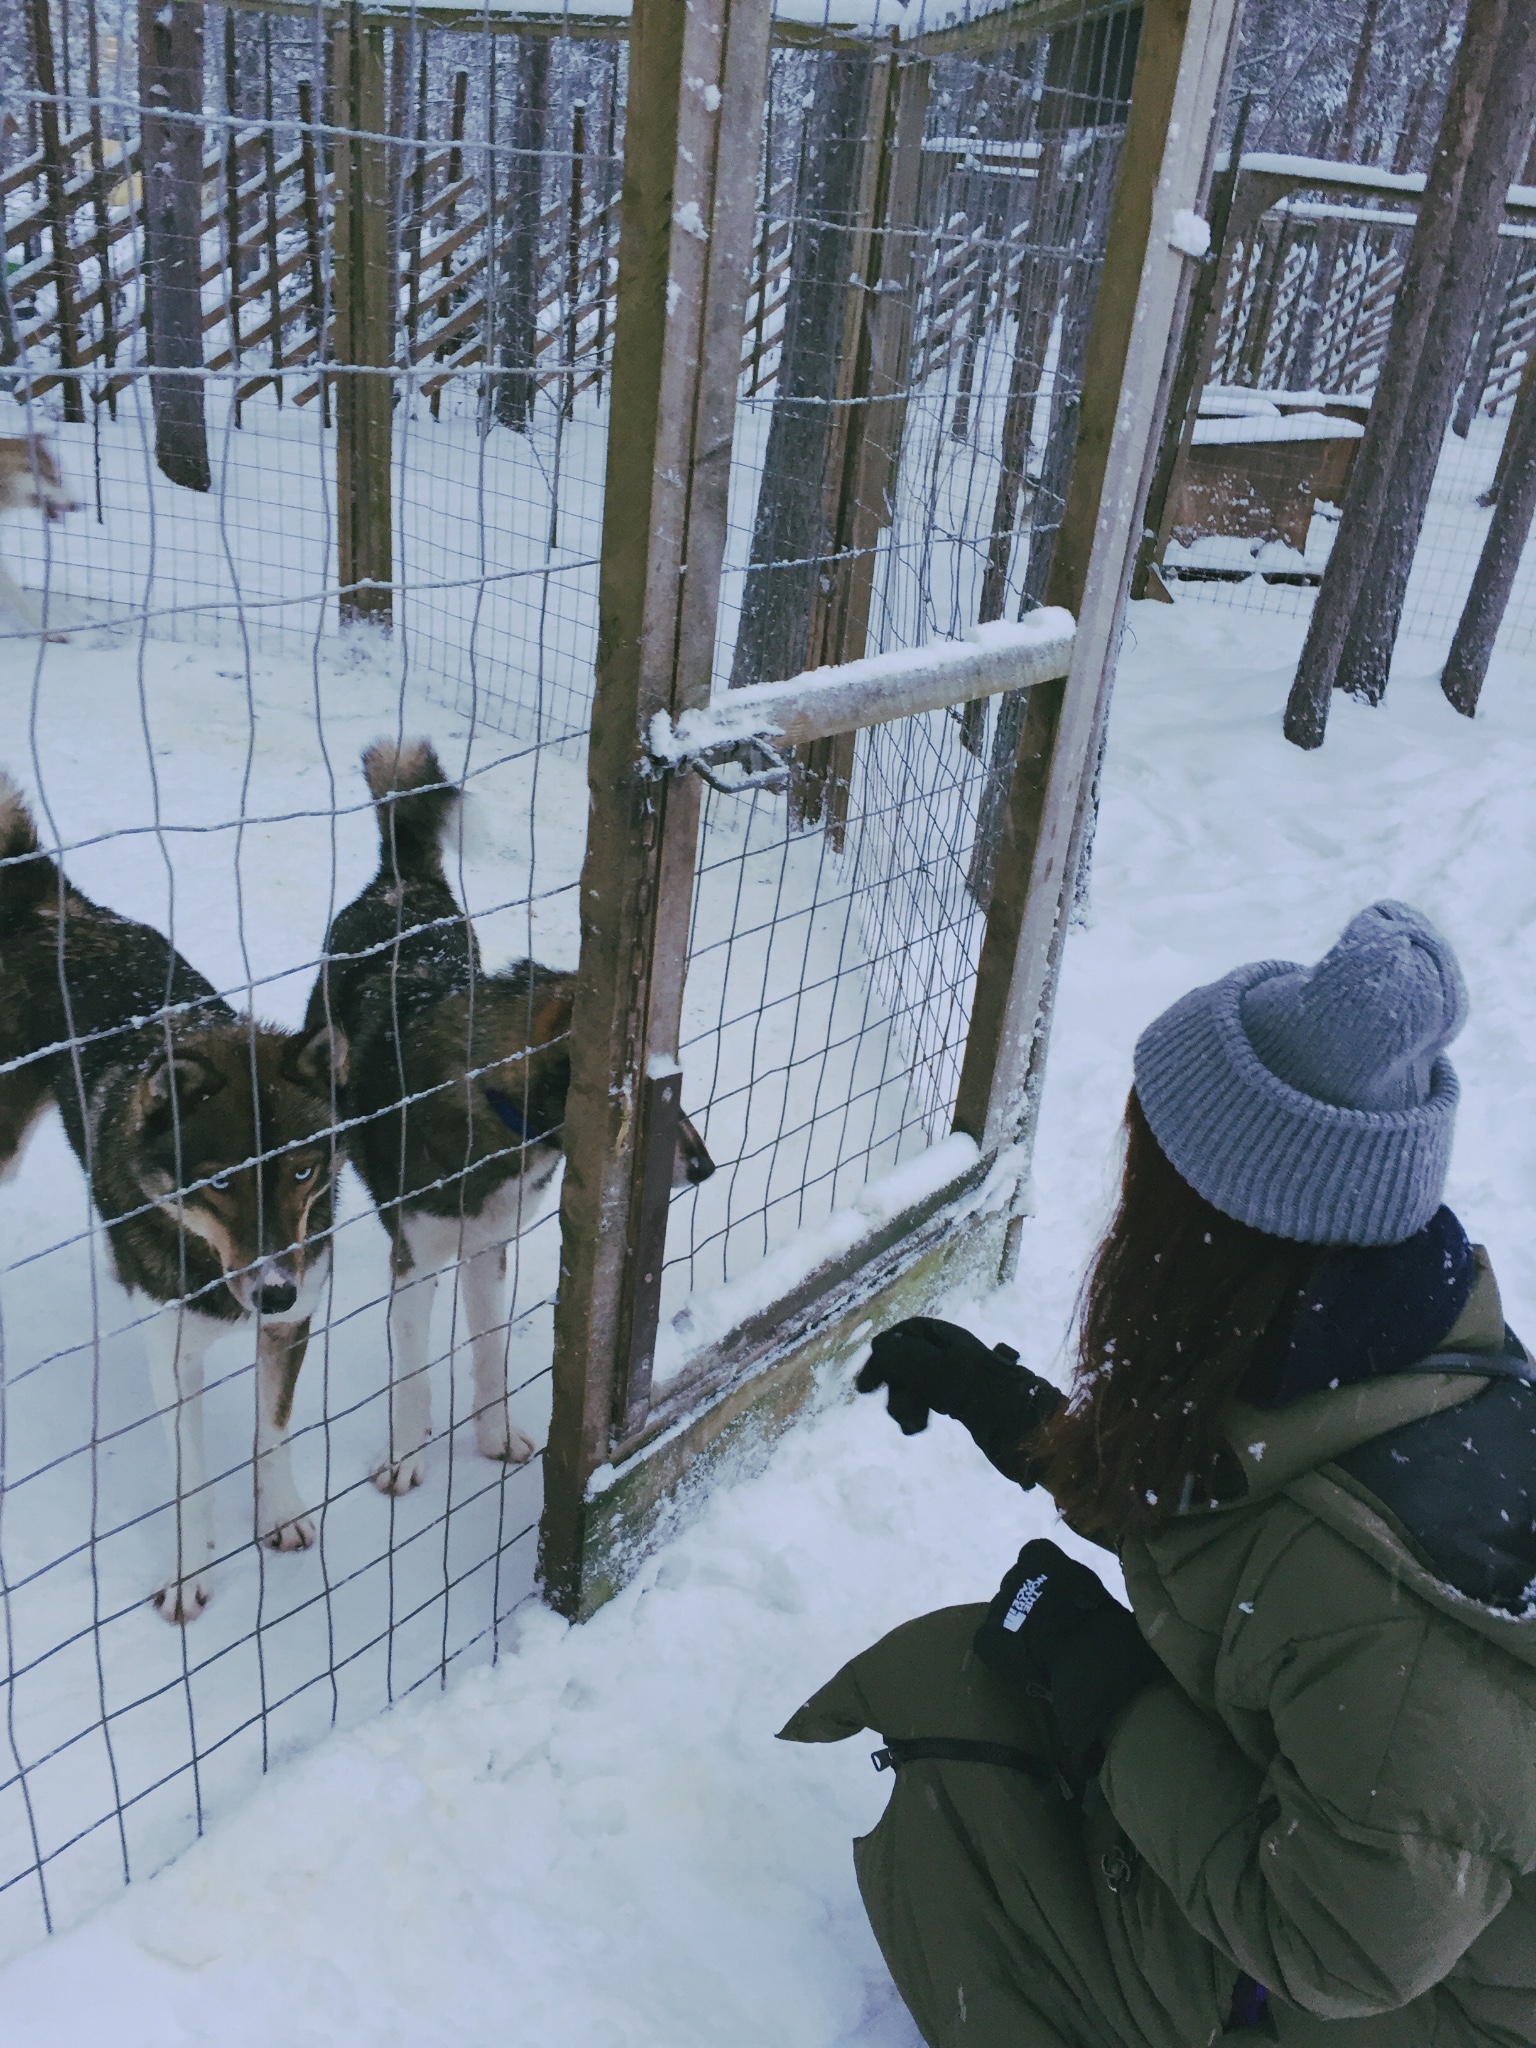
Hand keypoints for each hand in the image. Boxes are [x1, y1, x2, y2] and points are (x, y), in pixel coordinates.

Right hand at [855, 1317, 1060, 1484]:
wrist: (1039, 1437)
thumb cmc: (1000, 1405)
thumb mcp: (954, 1379)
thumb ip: (916, 1360)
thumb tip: (881, 1345)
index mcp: (955, 1342)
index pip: (910, 1332)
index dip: (886, 1352)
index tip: (866, 1386)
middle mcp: (956, 1356)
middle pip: (909, 1359)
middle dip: (896, 1384)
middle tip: (896, 1414)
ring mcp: (961, 1381)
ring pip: (917, 1382)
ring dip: (906, 1402)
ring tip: (913, 1426)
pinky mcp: (966, 1405)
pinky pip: (930, 1400)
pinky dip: (919, 1411)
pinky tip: (919, 1427)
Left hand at [972, 1539, 1162, 1778]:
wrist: (1082, 1649)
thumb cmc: (1098, 1617)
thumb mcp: (1090, 1586)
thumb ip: (1072, 1582)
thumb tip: (1074, 1593)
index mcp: (1038, 1554)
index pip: (1035, 1558)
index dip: (1045, 1580)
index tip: (1057, 1598)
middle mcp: (1012, 1574)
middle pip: (1016, 1587)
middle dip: (1027, 1603)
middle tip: (1047, 1626)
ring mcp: (997, 1606)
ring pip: (1002, 1614)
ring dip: (1014, 1627)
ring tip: (1037, 1650)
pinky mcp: (987, 1637)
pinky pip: (989, 1643)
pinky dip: (1001, 1654)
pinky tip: (1022, 1666)